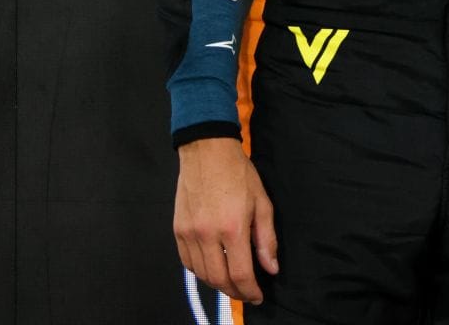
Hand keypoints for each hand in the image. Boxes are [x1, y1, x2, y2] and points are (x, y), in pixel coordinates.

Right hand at [173, 136, 278, 302]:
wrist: (207, 152)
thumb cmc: (238, 174)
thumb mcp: (262, 203)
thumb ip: (266, 239)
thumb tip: (270, 267)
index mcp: (232, 228)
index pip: (240, 273)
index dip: (250, 290)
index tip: (258, 295)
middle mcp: (206, 235)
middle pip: (218, 279)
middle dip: (235, 292)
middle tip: (247, 292)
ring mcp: (189, 234)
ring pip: (201, 274)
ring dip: (217, 284)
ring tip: (232, 283)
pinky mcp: (177, 230)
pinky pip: (187, 262)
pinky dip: (201, 271)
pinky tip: (213, 268)